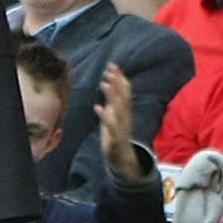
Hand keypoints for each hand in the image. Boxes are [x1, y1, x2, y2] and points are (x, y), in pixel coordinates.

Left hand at [96, 63, 138, 180]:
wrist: (122, 158)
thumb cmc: (116, 134)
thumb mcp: (115, 114)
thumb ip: (113, 99)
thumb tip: (109, 82)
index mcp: (125, 110)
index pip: (125, 90)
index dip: (120, 78)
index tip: (112, 64)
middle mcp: (125, 116)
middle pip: (124, 96)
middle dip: (117, 82)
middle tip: (110, 68)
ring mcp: (122, 126)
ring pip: (119, 108)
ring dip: (112, 95)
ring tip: (104, 83)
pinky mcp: (116, 137)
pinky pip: (111, 125)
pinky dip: (105, 116)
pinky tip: (97, 107)